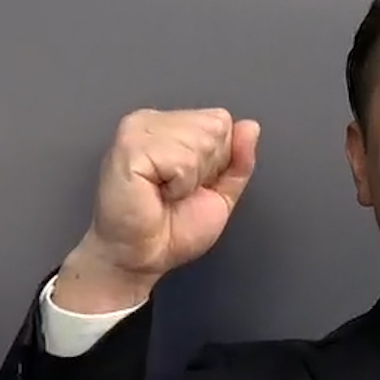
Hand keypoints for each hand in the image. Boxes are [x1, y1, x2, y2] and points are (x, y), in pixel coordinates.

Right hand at [58, 108, 259, 310]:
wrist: (142, 258)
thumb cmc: (170, 230)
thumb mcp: (220, 193)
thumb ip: (238, 161)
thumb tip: (250, 127)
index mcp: (170, 126)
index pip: (221, 121)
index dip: (218, 160)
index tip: (191, 185)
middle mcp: (152, 122)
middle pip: (214, 127)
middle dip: (206, 169)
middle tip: (177, 192)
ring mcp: (138, 130)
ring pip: (201, 141)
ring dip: (190, 179)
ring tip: (166, 193)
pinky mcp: (130, 147)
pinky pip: (182, 160)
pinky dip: (178, 185)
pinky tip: (157, 193)